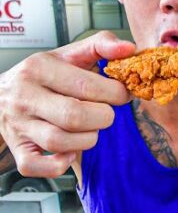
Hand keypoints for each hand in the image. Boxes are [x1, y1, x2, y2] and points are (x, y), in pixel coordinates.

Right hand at [0, 31, 133, 175]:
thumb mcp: (68, 54)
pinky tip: (70, 151)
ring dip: (87, 140)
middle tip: (106, 113)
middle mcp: (25, 96)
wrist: (1, 94)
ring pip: (59, 142)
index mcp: (39, 69)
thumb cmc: (43, 76)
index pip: (86, 85)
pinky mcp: (17, 148)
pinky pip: (36, 166)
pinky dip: (58, 165)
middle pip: (74, 116)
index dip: (115, 94)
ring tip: (90, 129)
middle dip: (103, 118)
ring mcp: (18, 125)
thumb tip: (129, 49)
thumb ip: (101, 45)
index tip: (121, 95)